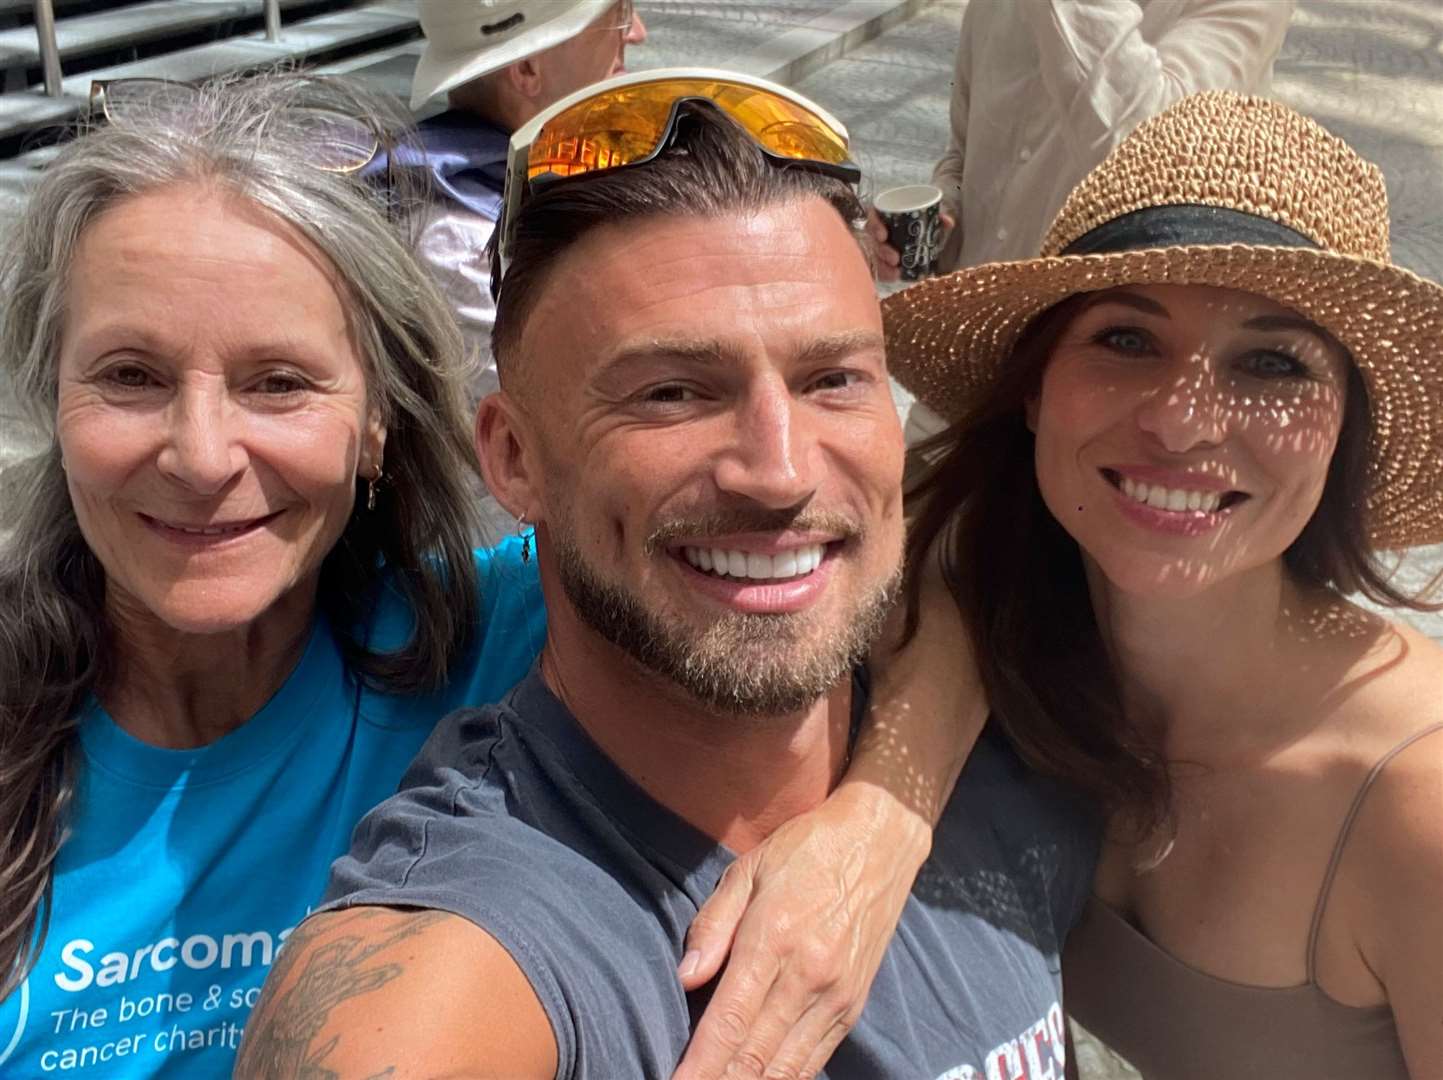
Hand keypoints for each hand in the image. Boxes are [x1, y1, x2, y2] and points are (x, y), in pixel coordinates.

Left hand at [670, 783, 929, 1079]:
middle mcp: (809, 976)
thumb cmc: (805, 849)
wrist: (879, 840)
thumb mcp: (748, 868)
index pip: (730, 1021)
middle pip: (756, 1057)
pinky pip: (815, 1059)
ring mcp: (836, 996)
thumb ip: (714, 924)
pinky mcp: (853, 1006)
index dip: (699, 1066)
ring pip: (788, 1069)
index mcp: (774, 938)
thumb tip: (685, 978)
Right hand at [866, 207, 955, 283]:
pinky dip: (886, 274)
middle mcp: (878, 234)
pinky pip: (879, 270)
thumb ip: (937, 220)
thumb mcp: (929, 223)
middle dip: (883, 251)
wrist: (921, 245)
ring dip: (884, 265)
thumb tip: (947, 221)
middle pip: (873, 241)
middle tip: (895, 258)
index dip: (875, 227)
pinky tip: (895, 277)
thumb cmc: (920, 230)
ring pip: (875, 257)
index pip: (873, 219)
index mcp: (886, 220)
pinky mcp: (880, 264)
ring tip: (896, 272)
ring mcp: (877, 250)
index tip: (883, 235)